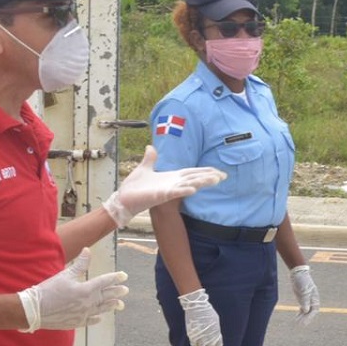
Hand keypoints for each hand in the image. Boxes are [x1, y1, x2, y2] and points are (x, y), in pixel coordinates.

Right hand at [17, 249, 128, 331]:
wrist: (35, 310)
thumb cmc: (49, 290)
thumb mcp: (65, 275)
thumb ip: (80, 264)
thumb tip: (88, 250)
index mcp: (85, 289)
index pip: (105, 281)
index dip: (115, 277)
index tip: (124, 275)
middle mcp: (87, 303)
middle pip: (106, 296)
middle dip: (117, 292)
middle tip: (126, 290)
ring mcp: (83, 314)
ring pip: (101, 309)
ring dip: (111, 305)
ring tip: (120, 304)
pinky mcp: (76, 322)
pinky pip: (90, 320)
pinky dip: (96, 318)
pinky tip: (100, 317)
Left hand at [102, 145, 226, 226]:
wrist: (123, 199)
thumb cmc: (134, 187)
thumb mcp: (144, 168)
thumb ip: (150, 159)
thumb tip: (150, 147)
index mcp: (171, 177)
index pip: (192, 172)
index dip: (205, 171)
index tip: (218, 171)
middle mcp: (172, 184)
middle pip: (194, 178)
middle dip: (208, 177)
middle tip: (223, 176)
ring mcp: (168, 190)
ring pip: (188, 185)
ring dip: (201, 182)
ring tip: (215, 179)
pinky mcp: (161, 196)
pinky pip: (175, 193)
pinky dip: (184, 191)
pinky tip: (193, 189)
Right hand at [178, 288, 221, 345]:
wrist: (196, 306)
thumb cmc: (207, 312)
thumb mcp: (215, 320)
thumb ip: (216, 330)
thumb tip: (216, 338)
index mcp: (216, 331)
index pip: (218, 345)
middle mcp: (208, 335)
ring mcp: (200, 335)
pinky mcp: (192, 334)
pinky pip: (194, 344)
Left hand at [289, 265, 319, 324]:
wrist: (298, 273)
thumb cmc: (302, 280)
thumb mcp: (304, 290)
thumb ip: (305, 300)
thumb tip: (306, 310)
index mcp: (314, 298)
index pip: (314, 310)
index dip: (309, 317)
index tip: (304, 322)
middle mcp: (312, 300)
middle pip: (310, 312)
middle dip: (306, 319)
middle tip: (300, 325)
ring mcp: (307, 299)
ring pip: (306, 311)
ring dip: (302, 317)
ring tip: (297, 323)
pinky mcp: (302, 299)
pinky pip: (303, 308)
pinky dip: (300, 313)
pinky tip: (297, 317)